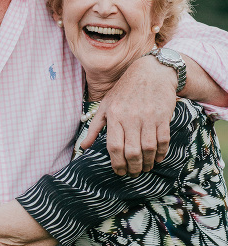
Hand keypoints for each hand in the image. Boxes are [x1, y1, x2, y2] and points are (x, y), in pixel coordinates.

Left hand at [81, 55, 175, 175]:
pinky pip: (163, 140)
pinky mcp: (163, 117)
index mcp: (114, 115)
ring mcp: (148, 118)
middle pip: (132, 151)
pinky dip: (161, 153)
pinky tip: (157, 158)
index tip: (119, 172)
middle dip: (133, 167)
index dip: (117, 163)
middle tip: (133, 174)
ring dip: (147, 163)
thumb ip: (94, 127)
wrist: (151, 72)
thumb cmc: (124, 90)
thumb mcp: (105, 105)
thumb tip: (82, 147)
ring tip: (145, 168)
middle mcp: (130, 118)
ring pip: (148, 149)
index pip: (114, 146)